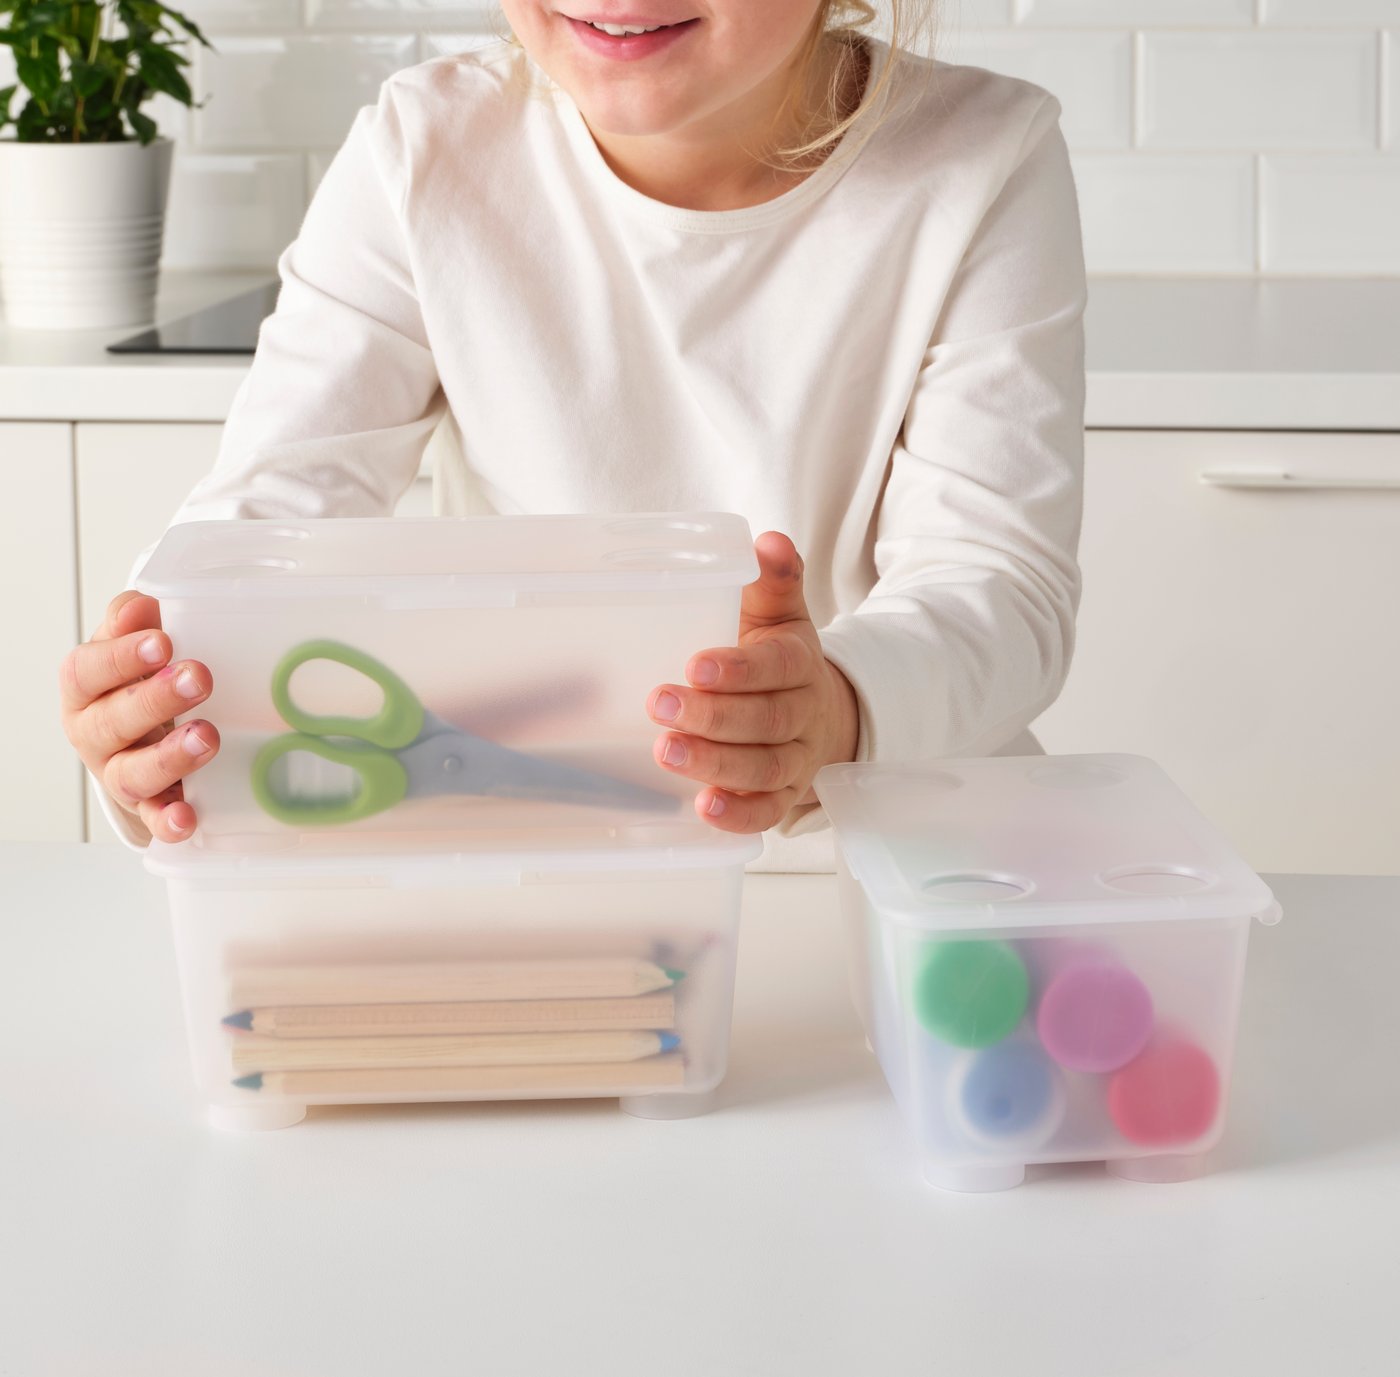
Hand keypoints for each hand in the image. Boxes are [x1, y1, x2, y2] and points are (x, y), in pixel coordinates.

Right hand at [59, 591, 219, 842]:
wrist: (140, 735)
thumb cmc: (137, 680)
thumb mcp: (133, 644)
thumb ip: (133, 622)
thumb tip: (143, 604)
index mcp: (85, 688)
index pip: (88, 671)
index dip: (122, 657)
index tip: (163, 642)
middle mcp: (94, 733)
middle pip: (112, 722)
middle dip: (155, 700)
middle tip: (198, 679)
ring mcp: (118, 773)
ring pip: (132, 773)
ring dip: (169, 757)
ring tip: (206, 736)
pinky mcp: (149, 805)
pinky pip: (155, 818)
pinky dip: (169, 820)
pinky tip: (187, 817)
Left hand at [646, 530, 858, 833]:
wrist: (815, 711)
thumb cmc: (777, 657)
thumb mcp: (778, 614)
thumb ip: (772, 580)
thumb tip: (766, 542)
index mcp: (800, 663)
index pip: (779, 667)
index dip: (741, 669)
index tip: (695, 664)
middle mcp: (804, 716)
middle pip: (767, 722)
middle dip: (714, 716)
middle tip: (659, 705)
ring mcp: (796, 761)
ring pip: (765, 768)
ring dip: (716, 764)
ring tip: (668, 753)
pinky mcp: (783, 796)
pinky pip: (766, 813)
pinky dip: (738, 815)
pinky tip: (702, 808)